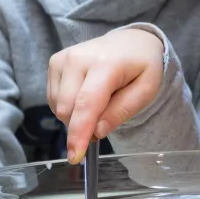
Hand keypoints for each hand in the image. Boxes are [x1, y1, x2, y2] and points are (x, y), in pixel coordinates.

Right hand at [47, 29, 163, 162]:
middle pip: (68, 109)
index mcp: (106, 63)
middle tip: (104, 122)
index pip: (87, 103)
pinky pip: (53, 99)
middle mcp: (79, 58)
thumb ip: (122, 110)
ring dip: (75, 116)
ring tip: (99, 102)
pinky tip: (85, 95)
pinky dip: (68, 106)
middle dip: (81, 126)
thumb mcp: (146, 90)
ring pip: (58, 106)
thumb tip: (97, 131)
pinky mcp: (55, 62)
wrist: (131, 42)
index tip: (75, 156)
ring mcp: (63, 58)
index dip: (79, 132)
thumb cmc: (142, 67)